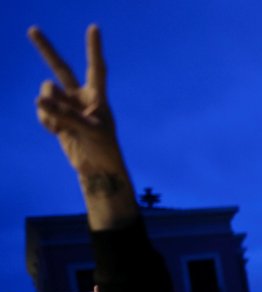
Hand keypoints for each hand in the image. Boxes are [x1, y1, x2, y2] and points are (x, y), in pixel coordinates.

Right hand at [28, 25, 126, 179]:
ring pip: (47, 94)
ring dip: (49, 109)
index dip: (93, 48)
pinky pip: (42, 110)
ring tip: (61, 126)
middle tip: (32, 30)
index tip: (94, 28)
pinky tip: (57, 131)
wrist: (97, 168)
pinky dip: (45, 120)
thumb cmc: (103, 148)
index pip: (96, 68)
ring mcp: (67, 105)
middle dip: (46, 50)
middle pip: (61, 68)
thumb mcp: (89, 130)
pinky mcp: (56, 116)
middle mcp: (81, 96)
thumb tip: (39, 99)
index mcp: (98, 96)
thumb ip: (65, 114)